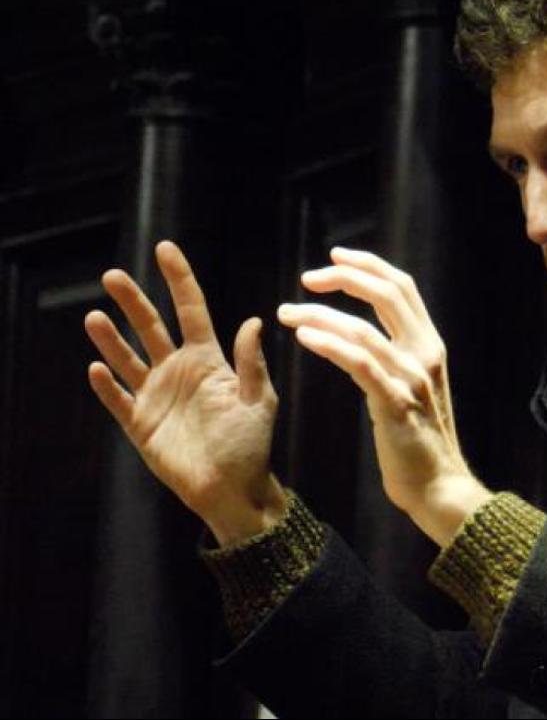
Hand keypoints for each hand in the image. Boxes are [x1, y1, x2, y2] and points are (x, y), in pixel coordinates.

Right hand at [84, 241, 285, 545]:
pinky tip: (96, 368)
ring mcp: (156, 395)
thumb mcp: (259, 400)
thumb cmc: (251, 443)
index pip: (190, 310)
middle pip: (151, 327)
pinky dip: (106, 385)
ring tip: (95, 317)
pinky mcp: (140, 422)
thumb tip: (253, 321)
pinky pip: (117, 399)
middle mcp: (178, 371)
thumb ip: (251, 363)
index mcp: (209, 360)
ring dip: (111, 338)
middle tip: (112, 275)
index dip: (179, 280)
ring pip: (127, 358)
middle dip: (133, 301)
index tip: (165, 249)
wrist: (233, 488)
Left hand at [277, 247, 491, 547]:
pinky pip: (360, 364)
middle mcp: (425, 354)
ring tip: (287, 312)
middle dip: (343, 278)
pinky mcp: (397, 404)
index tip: (335, 256)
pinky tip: (304, 337)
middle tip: (306, 279)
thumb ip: (398, 356)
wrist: (438, 486)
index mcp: (430, 345)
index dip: (368, 265)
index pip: (401, 287)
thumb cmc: (419, 442)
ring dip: (320, 315)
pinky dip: (331, 345)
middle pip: (387, 294)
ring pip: (364, 329)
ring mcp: (413, 378)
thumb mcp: (414, 387)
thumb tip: (368, 332)